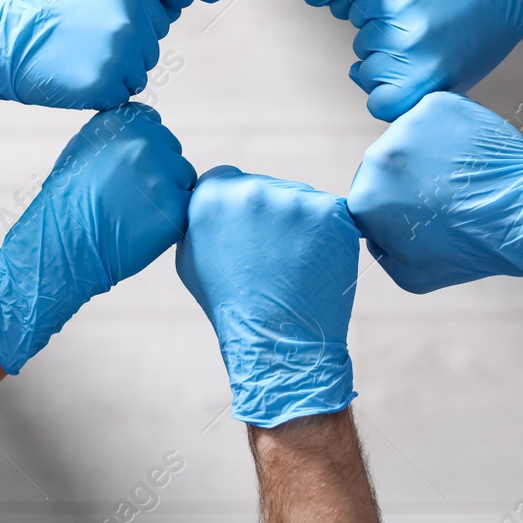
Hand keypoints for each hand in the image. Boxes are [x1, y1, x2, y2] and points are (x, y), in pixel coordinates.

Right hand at [0, 0, 168, 109]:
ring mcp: (120, 56)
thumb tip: (163, 9)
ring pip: (136, 79)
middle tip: (86, 53)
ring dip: (114, 79)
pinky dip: (100, 97)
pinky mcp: (106, 86)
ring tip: (78, 66)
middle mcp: (132, 24)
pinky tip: (74, 81)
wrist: (4, 40)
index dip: (134, 34)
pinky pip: (118, 99)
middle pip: (148, 55)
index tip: (103, 36)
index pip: (158, 25)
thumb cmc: (42, 14)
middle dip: (125, 58)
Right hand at [0, 104, 194, 372]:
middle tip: (131, 198)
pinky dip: (172, 220)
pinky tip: (144, 229)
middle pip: (173, 152)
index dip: (145, 151)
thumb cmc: (69, 202)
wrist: (64, 243)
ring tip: (136, 214)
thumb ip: (117, 136)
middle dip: (160, 173)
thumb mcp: (84, 149)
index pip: (153, 125)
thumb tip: (143, 132)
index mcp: (122, 122)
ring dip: (169, 196)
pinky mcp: (176, 207)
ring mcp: (162, 174)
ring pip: (184, 180)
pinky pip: (188, 208)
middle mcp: (144, 141)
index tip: (128, 173)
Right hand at [176, 167, 359, 426]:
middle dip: (271, 216)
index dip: (238, 209)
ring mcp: (294, 200)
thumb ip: (199, 219)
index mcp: (210, 197)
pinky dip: (329, 235)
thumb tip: (212, 198)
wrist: (278, 342)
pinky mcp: (331, 212)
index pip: (226, 180)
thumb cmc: (231, 305)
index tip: (247, 236)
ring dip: (300, 223)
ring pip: (299, 199)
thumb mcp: (191, 258)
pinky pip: (331, 213)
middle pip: (266, 187)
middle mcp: (251, 191)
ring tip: (294, 264)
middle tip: (273, 257)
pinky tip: (316, 262)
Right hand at [346, 92, 522, 299]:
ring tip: (459, 172)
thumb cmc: (473, 249)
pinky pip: (434, 114)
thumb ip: (380, 252)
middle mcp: (378, 156)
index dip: (391, 204)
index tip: (417, 209)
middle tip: (441, 191)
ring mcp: (408, 125)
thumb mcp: (411, 275)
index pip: (366, 196)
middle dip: (407, 175)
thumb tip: (375, 230)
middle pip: (384, 163)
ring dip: (427, 149)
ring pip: (409, 136)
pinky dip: (449, 128)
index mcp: (365, 198)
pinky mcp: (437, 104)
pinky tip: (469, 152)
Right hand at [349, 0, 522, 120]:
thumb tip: (355, 75)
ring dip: (377, 35)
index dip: (385, 94)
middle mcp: (412, 48)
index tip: (396, 82)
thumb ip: (412, 88)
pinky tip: (400, 7)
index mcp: (431, 77)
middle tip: (412, 47)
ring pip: (361, 39)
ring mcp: (400, 13)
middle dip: (382, 64)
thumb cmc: (486, 33)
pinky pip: (361, 9)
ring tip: (410, 23)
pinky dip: (372, 10)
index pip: (378, 104)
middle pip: (367, 71)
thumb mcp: (459, 76)